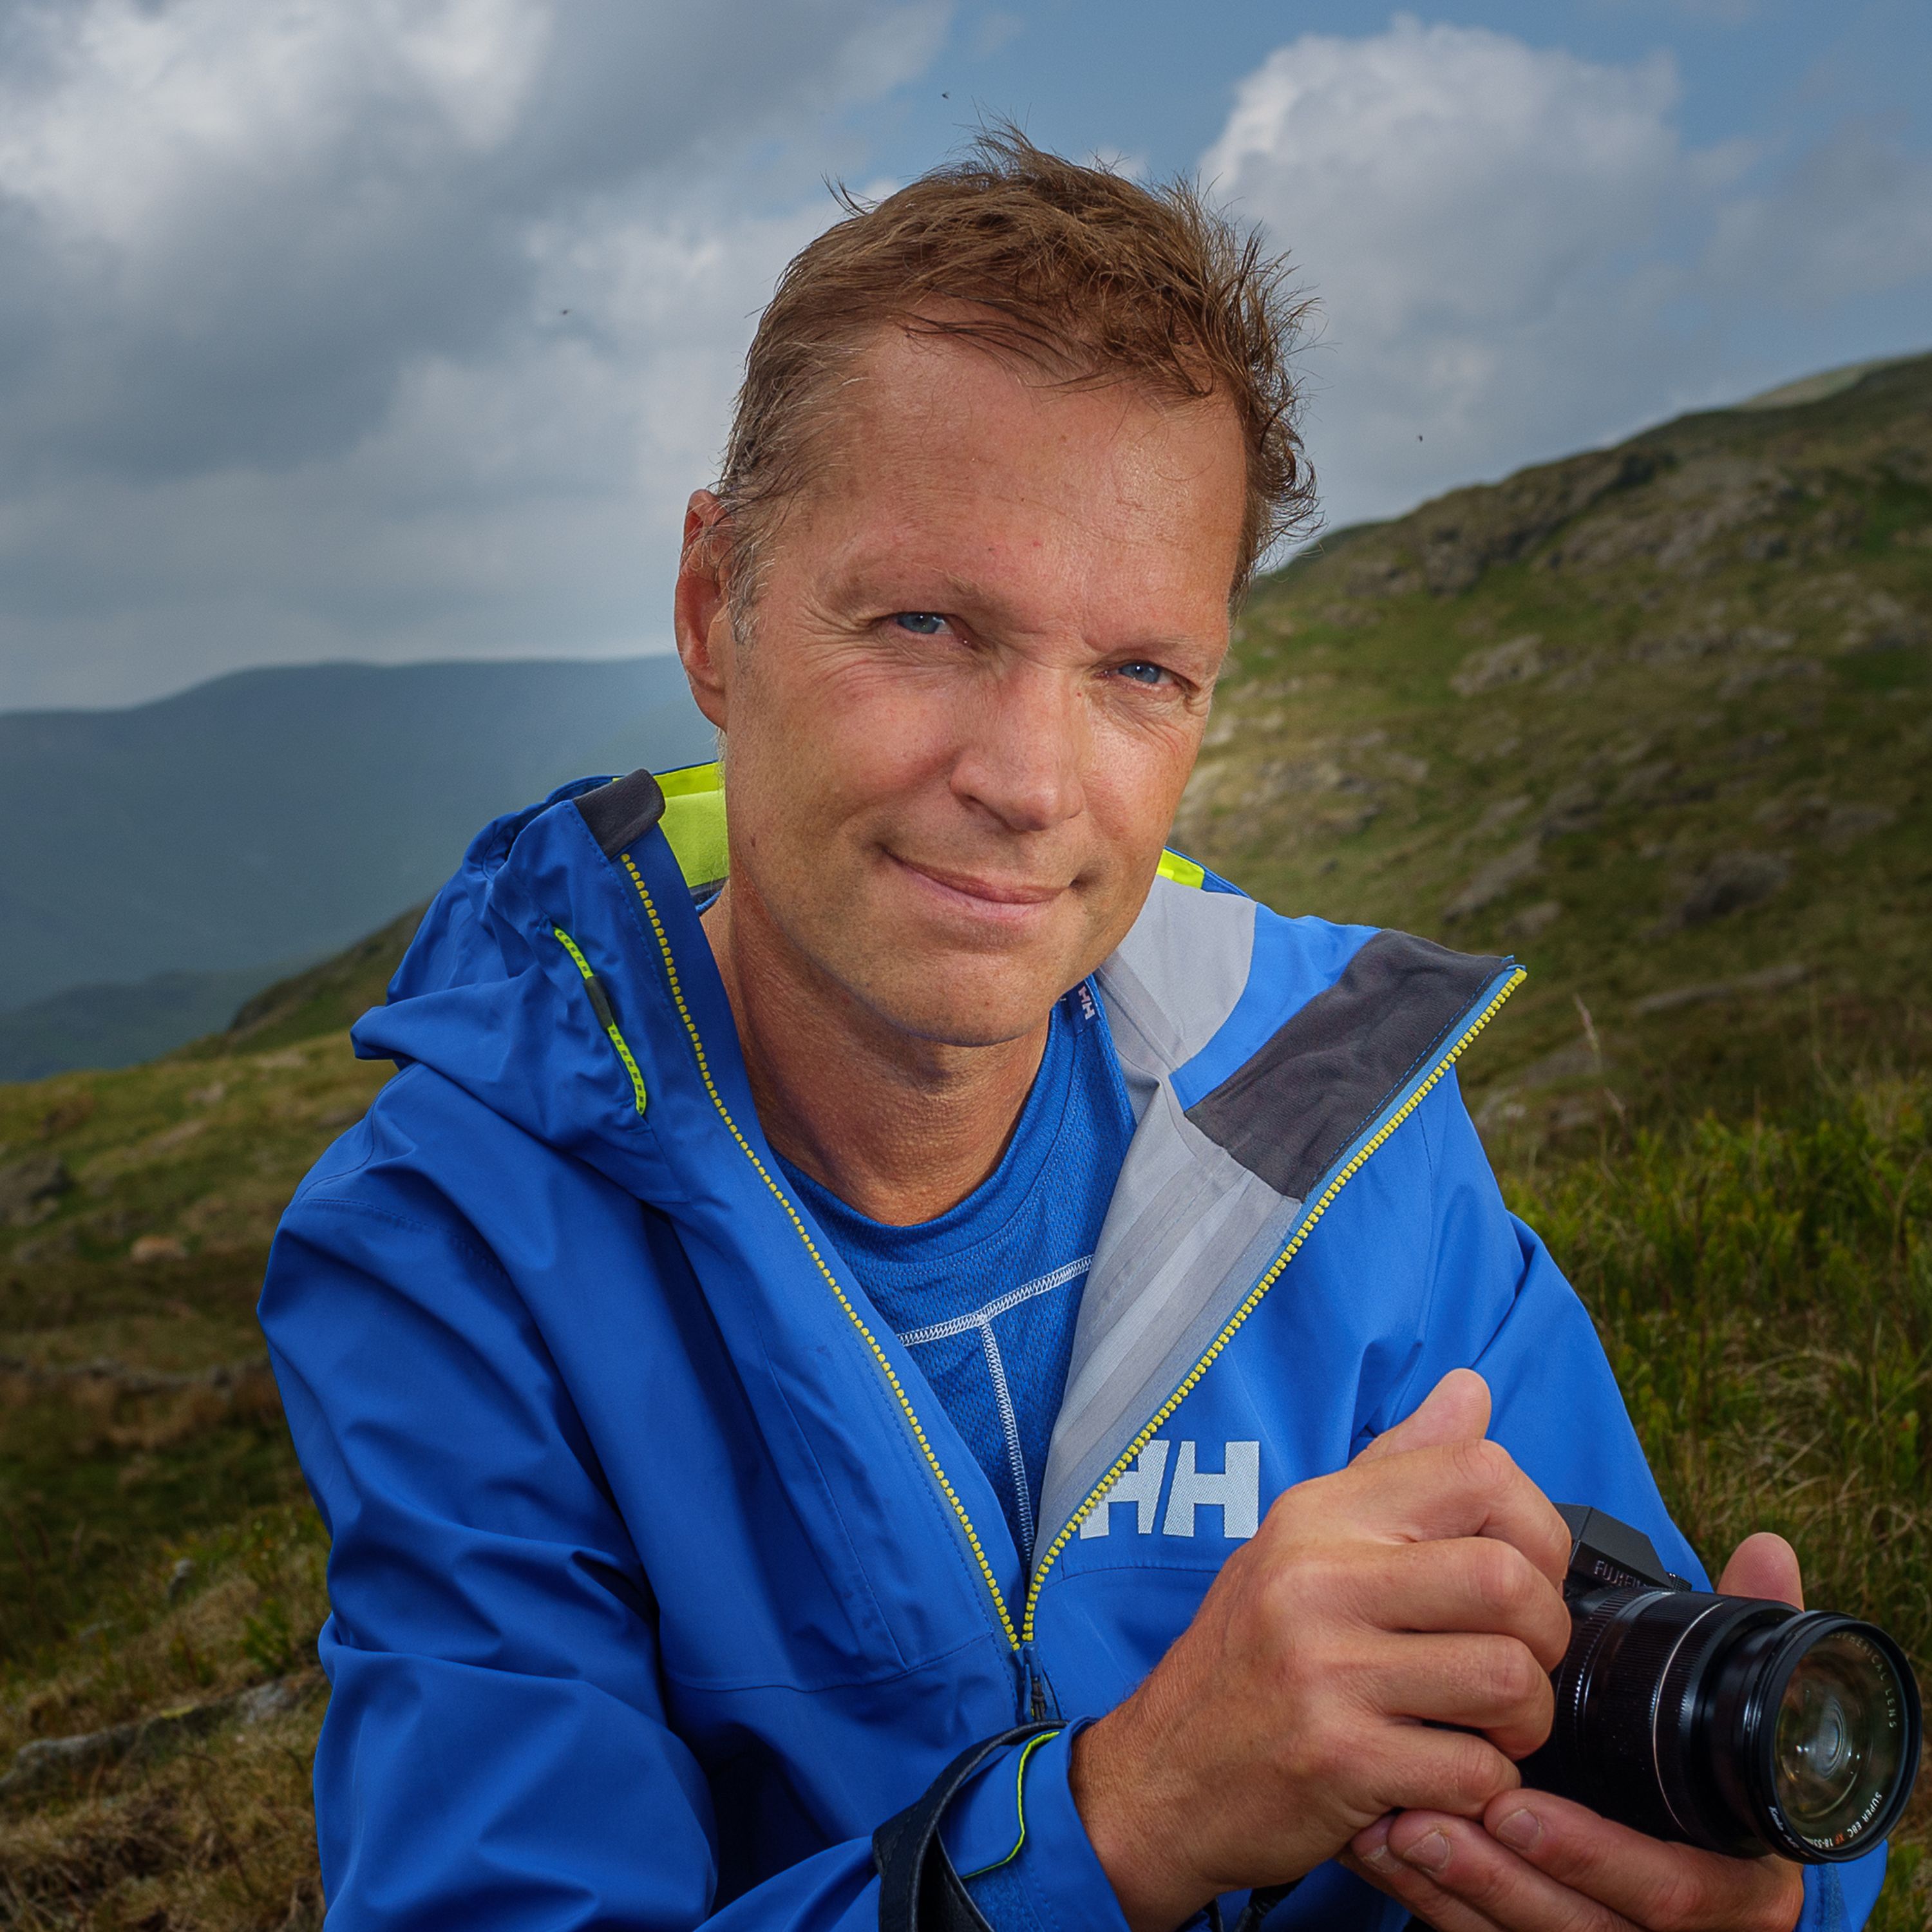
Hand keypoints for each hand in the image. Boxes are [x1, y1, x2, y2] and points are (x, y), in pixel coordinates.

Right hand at [1070, 1370, 1574, 1931]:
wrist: (1161, 1776)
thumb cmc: (1247, 1658)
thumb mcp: (1301, 1543)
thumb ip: (1395, 1471)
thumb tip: (1470, 1391)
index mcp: (1318, 1515)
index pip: (1478, 1473)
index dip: (1537, 1529)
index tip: (1522, 1576)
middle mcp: (1318, 1578)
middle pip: (1508, 1579)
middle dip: (1545, 1634)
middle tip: (1516, 1664)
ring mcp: (1326, 1670)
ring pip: (1508, 1679)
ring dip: (1524, 1720)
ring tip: (1487, 1726)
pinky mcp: (1339, 1760)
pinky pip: (1477, 1770)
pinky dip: (1483, 1784)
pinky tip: (1443, 1775)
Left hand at [1342, 1533, 1808, 1931]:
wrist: (1635, 1841)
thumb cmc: (1679, 1757)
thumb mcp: (1703, 1704)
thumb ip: (1736, 1639)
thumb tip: (1766, 1549)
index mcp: (1734, 1878)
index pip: (1675, 1889)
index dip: (1594, 1853)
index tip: (1511, 1800)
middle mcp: (1679, 1921)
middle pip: (1588, 1928)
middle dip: (1507, 1875)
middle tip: (1427, 1814)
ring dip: (1459, 1885)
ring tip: (1397, 1828)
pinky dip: (1435, 1900)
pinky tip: (1381, 1847)